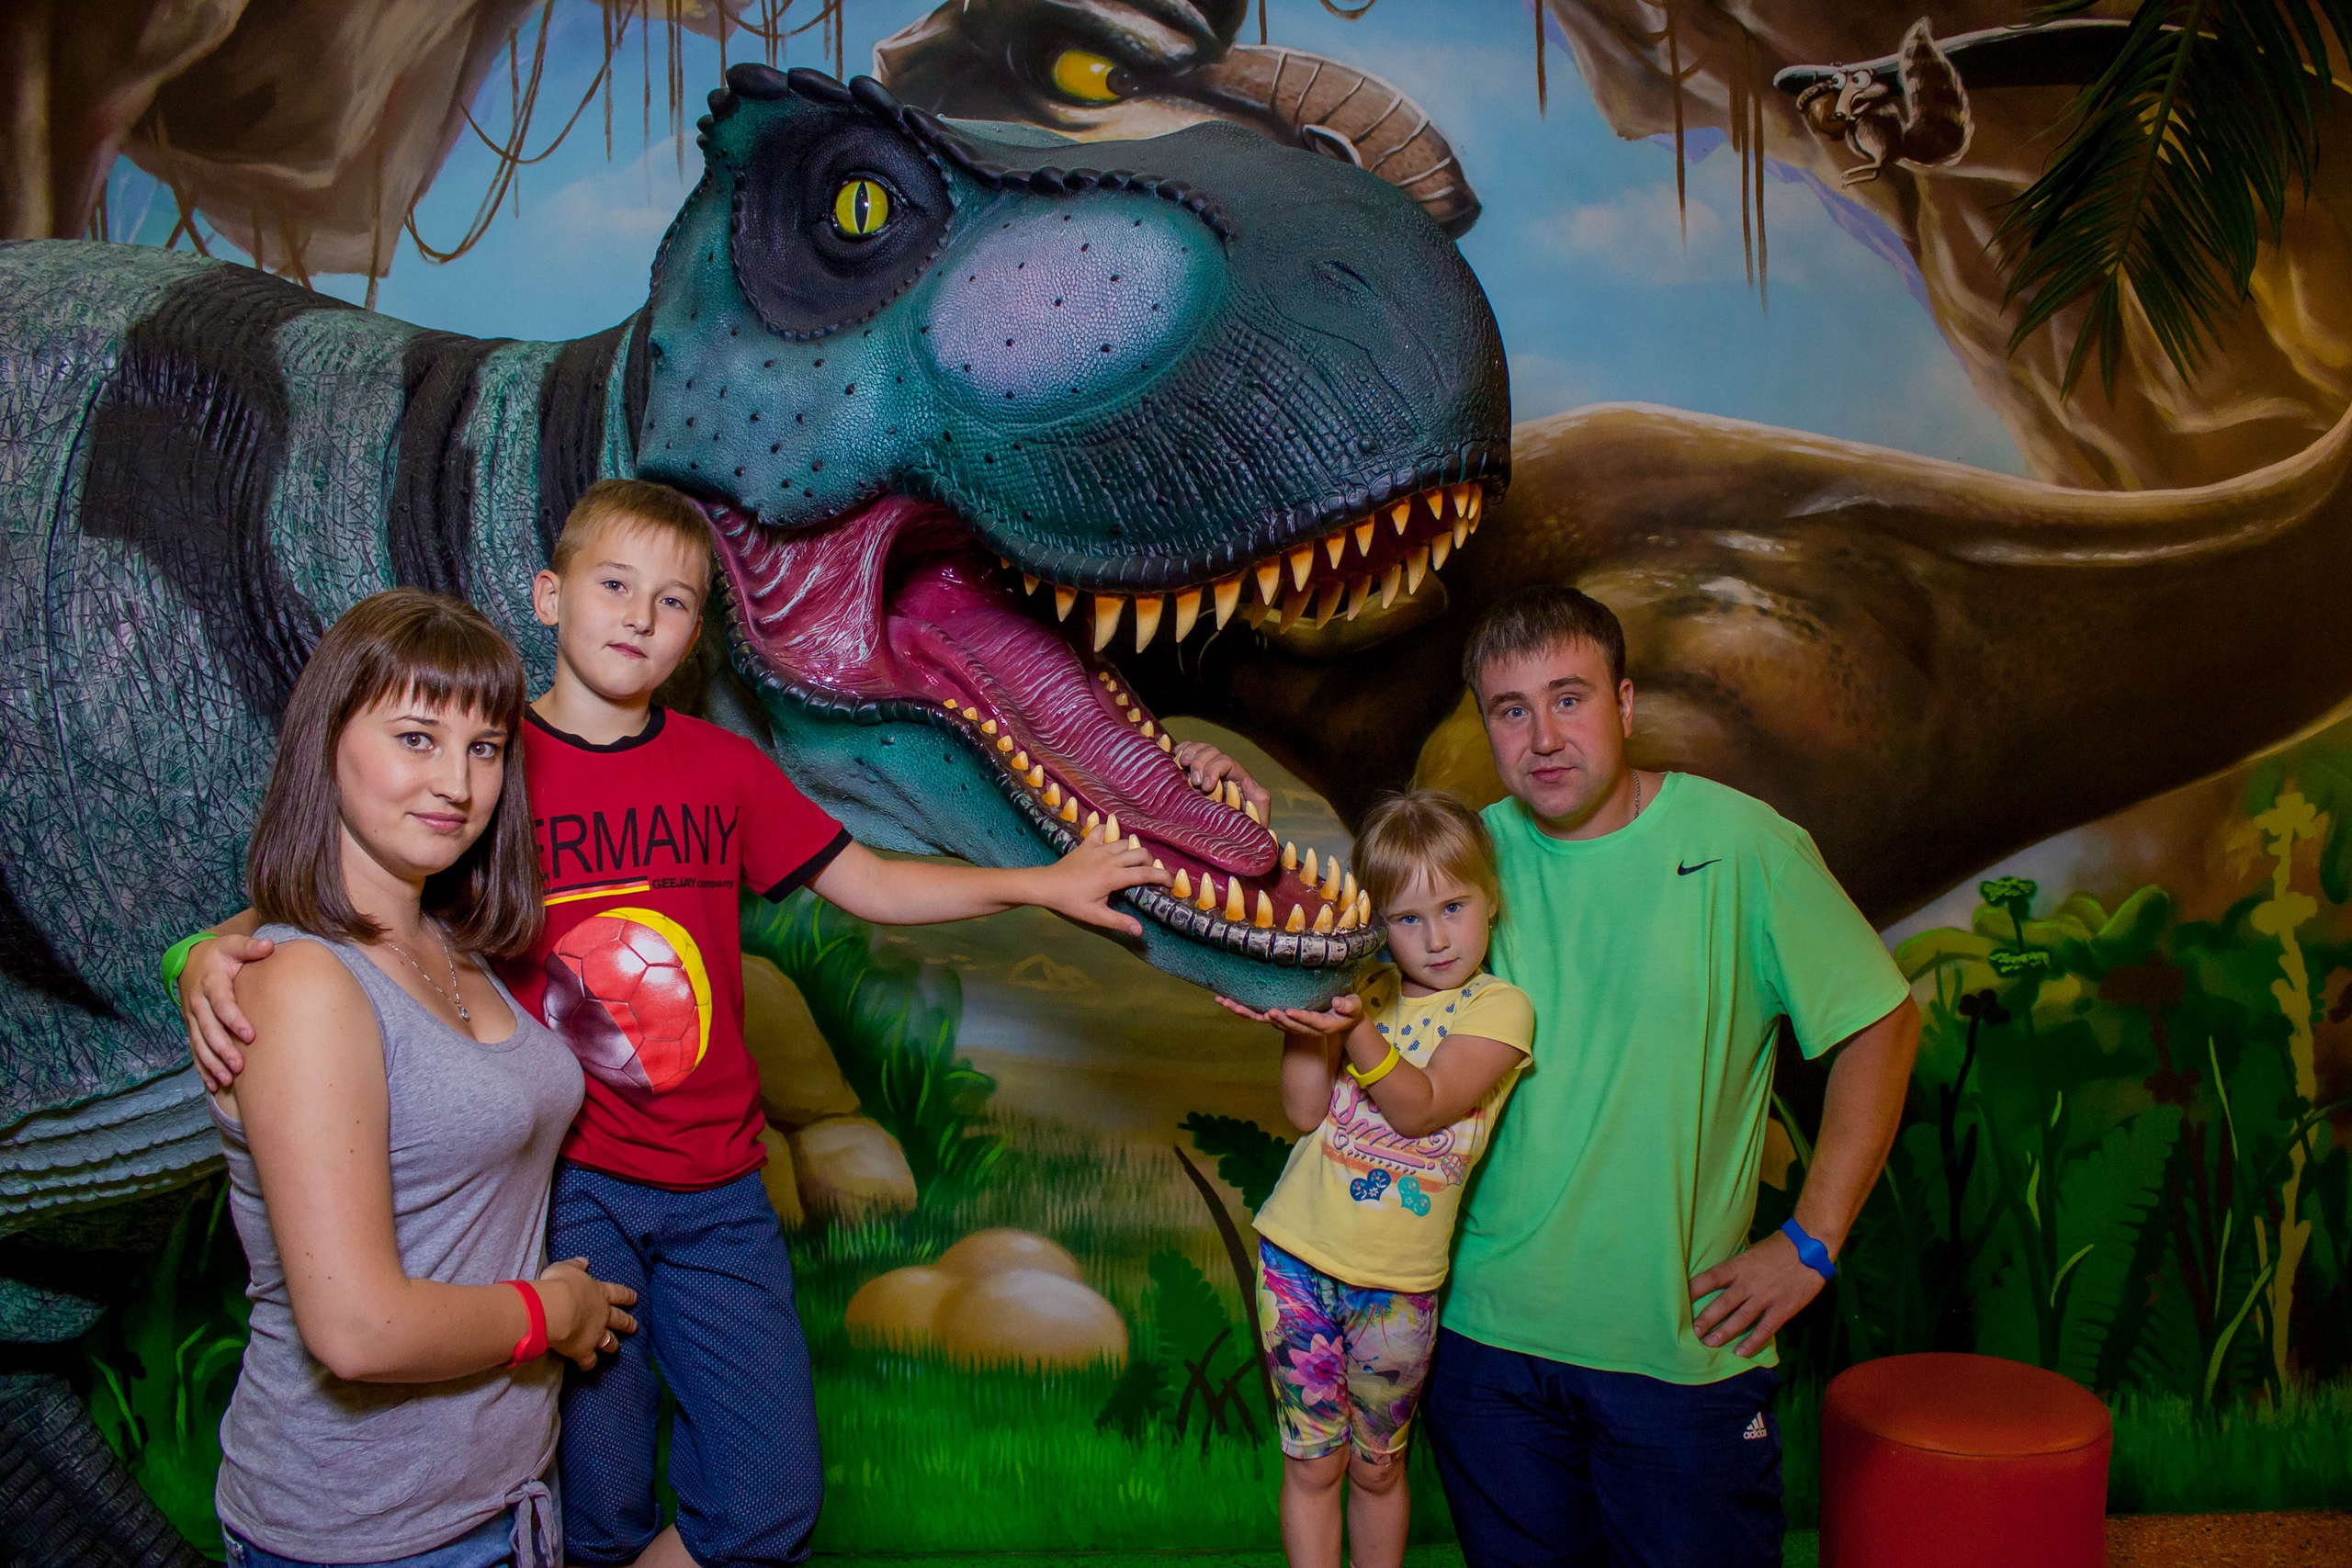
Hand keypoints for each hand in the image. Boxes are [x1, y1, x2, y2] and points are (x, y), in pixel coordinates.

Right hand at [182, 933, 274, 1091]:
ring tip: (227, 1080)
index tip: (250, 1035)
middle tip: (239, 1066)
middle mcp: (197, 1002)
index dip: (234, 1020)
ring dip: (212, 1063)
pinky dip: (202, 1069)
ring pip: (199, 1044)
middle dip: (222, 1049)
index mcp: (210, 983)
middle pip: (209, 1029)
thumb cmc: (221, 955)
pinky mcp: (192, 1028)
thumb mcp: (234, 945)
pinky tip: (214, 1085)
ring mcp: (192, 1018)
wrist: (192, 961)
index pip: (221, 1004)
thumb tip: (269, 946)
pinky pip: (195, 1051)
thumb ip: (250, 947)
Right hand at [536, 1257, 639, 1370]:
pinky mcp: (584, 1350)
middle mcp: (602, 1315)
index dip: (627, 1296)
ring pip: (609, 1341)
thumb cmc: (560, 1284)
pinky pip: (589, 1360)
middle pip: (619, 1320)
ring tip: (615, 1348)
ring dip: (612, 1345)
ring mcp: (595, 1334)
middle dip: (628, 1323)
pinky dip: (589, 1364)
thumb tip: (584, 1261)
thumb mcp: (567, 1268)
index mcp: (600, 1294)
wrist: (555, 1309)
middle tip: (634, 1327)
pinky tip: (588, 1366)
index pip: (618, 1294)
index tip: (635, 1299)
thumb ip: (576, 1266)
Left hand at [1035, 825, 1172, 936]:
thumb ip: (1119, 922)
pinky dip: (1109, 832)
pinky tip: (1110, 841)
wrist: (1046, 885)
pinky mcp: (1087, 843)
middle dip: (1149, 862)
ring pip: (1124, 841)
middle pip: (1139, 852)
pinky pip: (1102, 830)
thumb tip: (1139, 930)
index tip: (1170, 882)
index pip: (1145, 874)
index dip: (1161, 876)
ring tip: (1132, 861)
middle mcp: (1109, 859)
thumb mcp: (1095, 915)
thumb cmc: (1071, 902)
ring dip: (1132, 850)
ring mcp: (1098, 848)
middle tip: (1149, 874)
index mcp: (1114, 877)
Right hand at [1174, 740, 1271, 825]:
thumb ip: (1259, 799)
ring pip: (1198, 748)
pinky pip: (1185, 751)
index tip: (1206, 786)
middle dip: (1200, 763)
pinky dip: (1180, 750)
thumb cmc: (1241, 829)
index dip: (1214, 769)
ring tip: (1181, 766)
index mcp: (1236, 778)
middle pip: (1210, 751)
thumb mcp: (1256, 818)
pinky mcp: (1189, 773)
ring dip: (1188, 753)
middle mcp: (1220, 770)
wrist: (1227, 837)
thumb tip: (1247, 780)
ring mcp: (1204, 770)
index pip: (1225, 762)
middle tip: (1194, 782)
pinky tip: (1176, 759)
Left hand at [1216, 993, 1361, 1038]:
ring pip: (1264, 1019)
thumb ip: (1348, 1006)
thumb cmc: (1348, 1011)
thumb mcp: (1353, 1008)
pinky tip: (1227, 1000)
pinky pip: (1259, 1014)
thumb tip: (1342, 1003)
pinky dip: (1244, 1009)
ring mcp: (1286, 1022)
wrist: (1339, 1021)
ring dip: (1245, 1012)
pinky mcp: (1278, 1017)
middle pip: (1281, 1023)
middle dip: (1269, 1017)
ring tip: (1226, 1002)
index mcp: (1318, 1024)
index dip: (1296, 1018)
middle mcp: (1299, 1026)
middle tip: (1261, 1012)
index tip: (1286, 1012)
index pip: (1306, 1022)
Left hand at [1688, 1228, 1829, 1358]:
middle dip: (1704, 1320)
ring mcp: (1765, 1298)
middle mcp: (1748, 1283)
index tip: (1678, 1301)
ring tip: (1707, 1343)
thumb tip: (1718, 1280)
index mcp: (1738, 1266)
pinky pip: (1764, 1330)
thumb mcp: (1751, 1253)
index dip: (1692, 1291)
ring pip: (1739, 1320)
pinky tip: (1740, 1353)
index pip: (1709, 1279)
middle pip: (1721, 1304)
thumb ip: (1737, 1268)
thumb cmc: (1779, 1247)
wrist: (1810, 1247)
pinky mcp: (1782, 1310)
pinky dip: (1751, 1343)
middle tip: (1691, 1332)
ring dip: (1722, 1334)